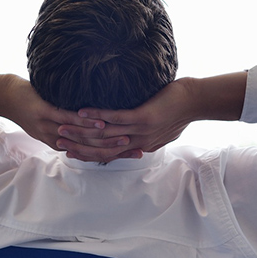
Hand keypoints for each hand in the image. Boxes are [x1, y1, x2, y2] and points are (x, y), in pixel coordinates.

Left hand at [1, 77, 137, 162]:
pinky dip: (86, 122)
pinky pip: (68, 119)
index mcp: (60, 144)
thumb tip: (97, 123)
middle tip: (138, 147)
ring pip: (82, 137)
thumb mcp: (53, 120)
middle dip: (116, 150)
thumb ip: (73, 126)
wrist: (4, 97)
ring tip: (126, 136)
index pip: (92, 154)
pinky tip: (101, 119)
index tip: (137, 152)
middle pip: (90, 150)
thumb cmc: (32, 105)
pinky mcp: (43, 113)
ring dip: (105, 138)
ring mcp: (49, 127)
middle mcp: (56, 140)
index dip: (115, 154)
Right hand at [70, 78, 196, 157]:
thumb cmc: (179, 111)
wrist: (197, 103)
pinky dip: (98, 115)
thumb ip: (146, 134)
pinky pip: (116, 118)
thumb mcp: (161, 128)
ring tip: (63, 126)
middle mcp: (139, 142)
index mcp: (142, 146)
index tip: (71, 151)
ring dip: (82, 131)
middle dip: (80, 146)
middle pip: (103, 149)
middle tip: (59, 142)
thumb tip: (136, 134)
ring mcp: (141, 131)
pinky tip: (82, 111)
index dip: (89, 154)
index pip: (110, 155)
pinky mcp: (144, 118)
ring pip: (105, 135)